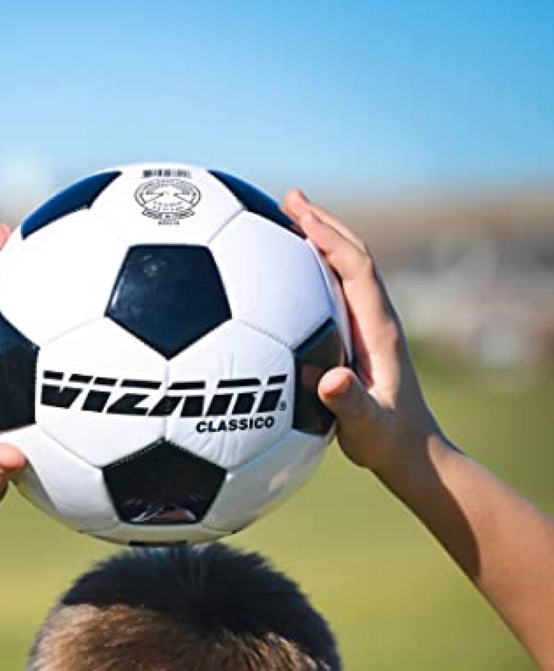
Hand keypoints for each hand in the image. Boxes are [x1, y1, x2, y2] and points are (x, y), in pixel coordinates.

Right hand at [282, 190, 445, 486]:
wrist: (408, 451)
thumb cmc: (386, 440)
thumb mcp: (365, 426)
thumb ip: (347, 403)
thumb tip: (326, 379)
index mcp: (379, 329)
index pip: (355, 269)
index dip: (328, 239)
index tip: (298, 215)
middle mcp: (374, 318)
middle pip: (351, 255)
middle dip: (321, 223)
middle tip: (287, 198)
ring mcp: (364, 326)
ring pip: (341, 269)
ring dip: (317, 240)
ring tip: (284, 220)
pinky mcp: (354, 337)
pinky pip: (330, 293)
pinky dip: (309, 271)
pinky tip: (281, 276)